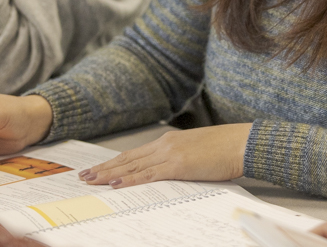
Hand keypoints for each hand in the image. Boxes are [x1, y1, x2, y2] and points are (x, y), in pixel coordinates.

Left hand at [77, 123, 252, 187]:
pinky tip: (116, 185)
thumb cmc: (225, 148)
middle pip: (128, 159)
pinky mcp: (178, 165)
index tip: (99, 169)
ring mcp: (170, 154)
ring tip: (91, 181)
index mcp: (169, 141)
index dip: (114, 162)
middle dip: (104, 168)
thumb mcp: (197, 153)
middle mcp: (165, 145)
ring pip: (132, 167)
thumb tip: (169, 173)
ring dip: (109, 175)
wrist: (241, 143)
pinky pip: (148, 175)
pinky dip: (129, 180)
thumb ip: (180, 161)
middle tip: (84, 176)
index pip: (135, 154)